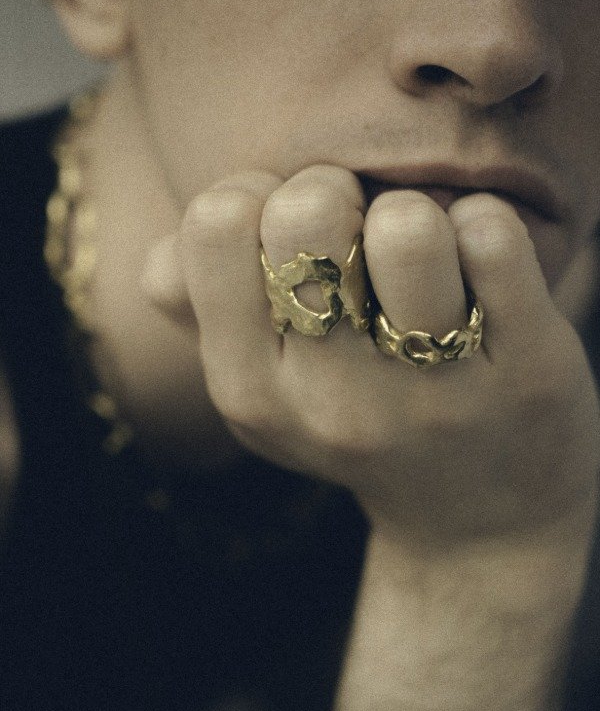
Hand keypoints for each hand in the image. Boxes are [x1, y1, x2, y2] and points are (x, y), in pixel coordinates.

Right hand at [150, 165, 599, 541]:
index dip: (255, 194)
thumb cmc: (361, 421)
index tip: (290, 236)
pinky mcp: (526, 372)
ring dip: (415, 214)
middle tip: (357, 232)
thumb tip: (162, 259)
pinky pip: (495, 236)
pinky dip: (487, 225)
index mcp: (252, 393)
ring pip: (407, 226)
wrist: (481, 520)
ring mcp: (434, 393)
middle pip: (304, 212)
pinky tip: (483, 270)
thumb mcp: (267, 393)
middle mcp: (334, 404)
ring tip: (425, 260)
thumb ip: (200, 313)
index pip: (215, 224)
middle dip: (331, 190)